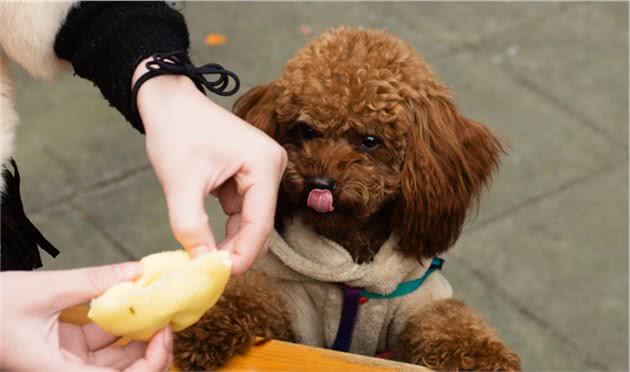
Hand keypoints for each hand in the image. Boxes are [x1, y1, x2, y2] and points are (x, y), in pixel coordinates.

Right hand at [0, 263, 171, 371]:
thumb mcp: (43, 290)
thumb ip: (92, 281)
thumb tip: (137, 271)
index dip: (150, 363)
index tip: (164, 333)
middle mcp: (66, 371)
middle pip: (123, 371)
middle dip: (151, 347)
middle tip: (168, 316)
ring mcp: (68, 359)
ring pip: (116, 354)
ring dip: (139, 332)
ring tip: (157, 303)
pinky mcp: (68, 344)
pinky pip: (103, 338)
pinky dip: (120, 321)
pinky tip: (135, 299)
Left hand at [134, 58, 286, 273]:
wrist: (168, 102)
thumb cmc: (176, 132)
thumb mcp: (180, 184)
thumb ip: (190, 226)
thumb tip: (202, 264)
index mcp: (264, 163)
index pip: (259, 222)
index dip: (242, 255)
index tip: (219, 279)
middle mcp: (272, 166)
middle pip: (260, 224)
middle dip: (237, 251)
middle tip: (211, 276)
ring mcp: (263, 171)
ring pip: (251, 221)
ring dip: (230, 241)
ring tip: (205, 261)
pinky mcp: (251, 176)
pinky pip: (242, 212)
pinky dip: (226, 228)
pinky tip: (208, 241)